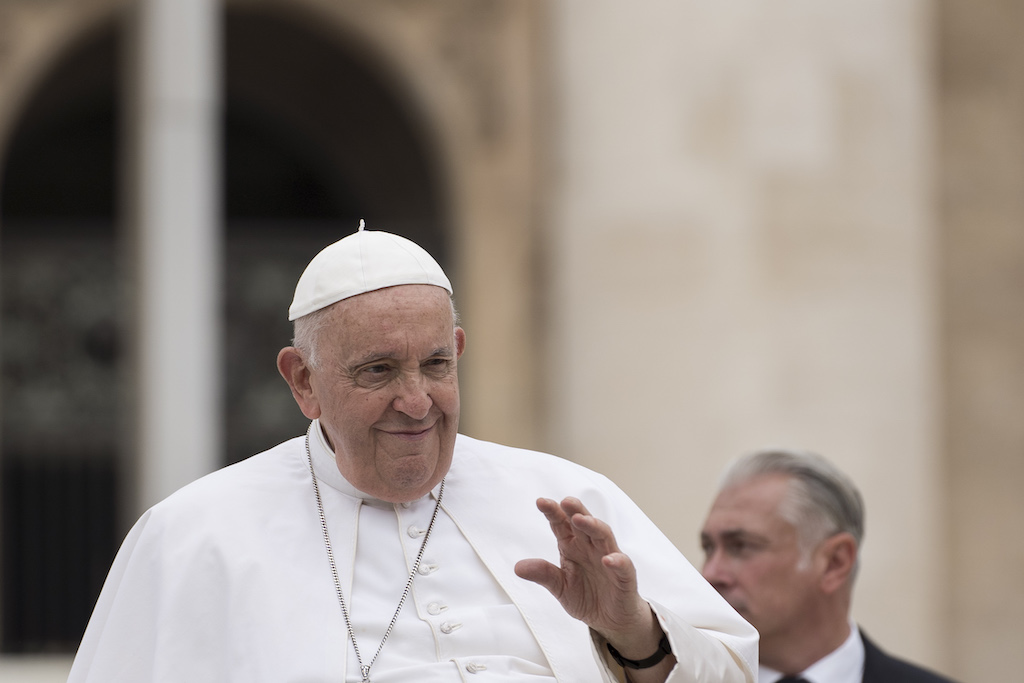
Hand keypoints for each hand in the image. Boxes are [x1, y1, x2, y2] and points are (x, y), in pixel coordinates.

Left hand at [514, 497, 661, 655]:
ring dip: (593, 526)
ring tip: (580, 520)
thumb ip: (543, 574)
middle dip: (575, 511)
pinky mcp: (625, 577)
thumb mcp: (560, 587)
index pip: (562, 525)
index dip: (553, 513)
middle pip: (584, 524)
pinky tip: (608, 560)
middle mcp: (591, 548)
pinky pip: (623, 566)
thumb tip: (517, 568)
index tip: (541, 502)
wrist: (611, 620)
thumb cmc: (587, 597)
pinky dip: (617, 561)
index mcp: (573, 547)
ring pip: (604, 536)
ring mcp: (609, 559)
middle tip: (566, 501)